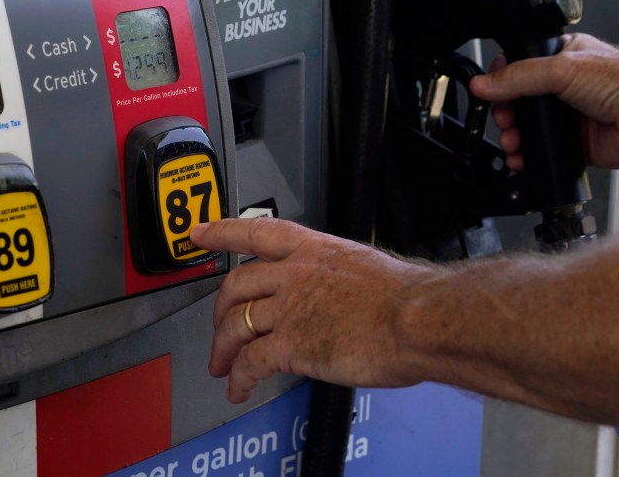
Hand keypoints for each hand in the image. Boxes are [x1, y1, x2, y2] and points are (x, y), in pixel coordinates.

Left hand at [194, 217, 433, 402]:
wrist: (418, 320)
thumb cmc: (407, 298)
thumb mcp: (366, 268)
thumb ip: (339, 277)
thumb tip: (338, 292)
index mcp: (314, 249)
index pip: (256, 232)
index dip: (222, 232)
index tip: (201, 233)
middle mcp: (294, 274)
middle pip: (236, 285)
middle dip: (219, 309)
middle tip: (217, 326)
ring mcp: (289, 308)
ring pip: (235, 324)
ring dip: (223, 348)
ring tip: (222, 366)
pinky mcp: (291, 344)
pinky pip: (251, 361)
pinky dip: (240, 377)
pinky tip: (240, 387)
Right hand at [470, 33, 618, 169]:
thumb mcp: (562, 69)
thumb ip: (518, 77)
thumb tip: (483, 84)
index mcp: (561, 58)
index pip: (518, 66)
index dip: (500, 80)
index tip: (489, 92)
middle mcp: (563, 86)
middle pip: (517, 101)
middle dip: (504, 113)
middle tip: (504, 119)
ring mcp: (568, 117)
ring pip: (527, 128)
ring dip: (513, 136)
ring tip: (512, 141)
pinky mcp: (573, 144)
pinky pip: (541, 152)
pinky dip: (526, 157)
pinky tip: (521, 157)